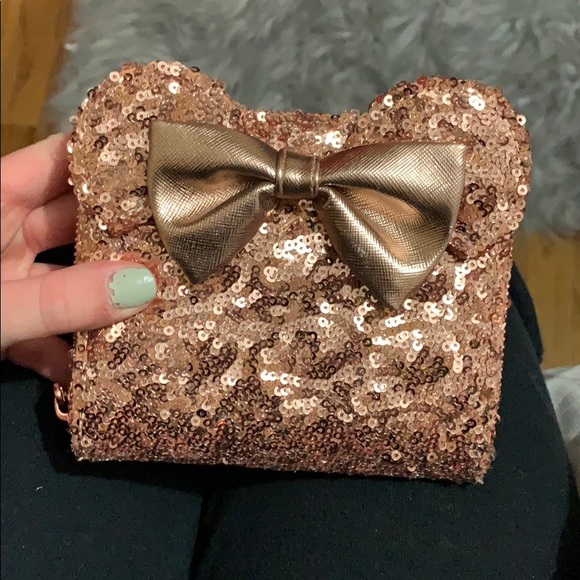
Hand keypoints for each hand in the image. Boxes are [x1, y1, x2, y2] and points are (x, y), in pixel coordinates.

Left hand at [1, 134, 156, 384]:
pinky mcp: (2, 323)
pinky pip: (46, 327)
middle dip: (128, 234)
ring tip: (164, 304)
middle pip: (80, 221)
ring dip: (106, 298)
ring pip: (70, 278)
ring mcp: (5, 279)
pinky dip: (66, 349)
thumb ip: (60, 299)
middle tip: (185, 242)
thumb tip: (146, 287)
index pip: (64, 161)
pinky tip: (92, 371)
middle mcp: (3, 231)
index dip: (116, 161)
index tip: (173, 171)